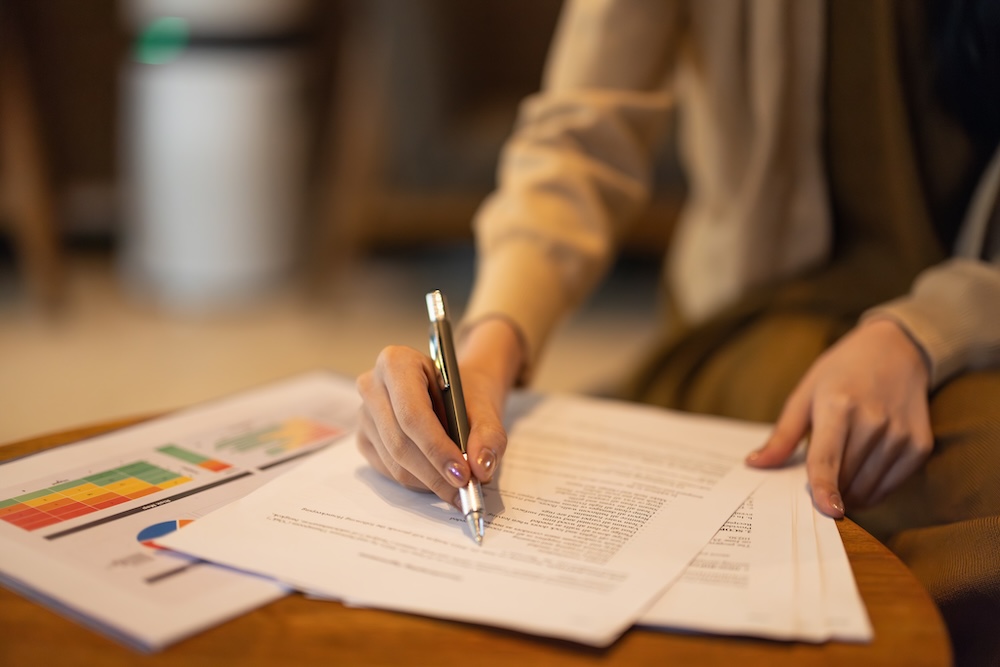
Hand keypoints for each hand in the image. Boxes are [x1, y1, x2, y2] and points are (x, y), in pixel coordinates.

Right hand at [355, 318, 521, 505]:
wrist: (452, 392)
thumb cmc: (464, 393)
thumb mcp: (484, 405)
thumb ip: (489, 434)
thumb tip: (481, 468)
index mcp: (397, 362)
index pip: (412, 413)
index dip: (437, 448)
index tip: (463, 474)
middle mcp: (372, 385)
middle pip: (400, 442)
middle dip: (435, 472)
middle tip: (465, 489)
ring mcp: (363, 414)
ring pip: (393, 462)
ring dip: (428, 482)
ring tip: (458, 488)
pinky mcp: (364, 438)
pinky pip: (388, 470)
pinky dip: (417, 482)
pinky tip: (439, 478)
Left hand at [746, 318, 933, 517]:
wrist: (896, 351)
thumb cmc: (840, 373)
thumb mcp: (804, 395)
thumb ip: (782, 435)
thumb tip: (755, 464)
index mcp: (838, 406)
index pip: (828, 457)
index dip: (825, 487)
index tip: (826, 511)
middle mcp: (873, 421)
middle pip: (845, 478)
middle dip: (828, 488)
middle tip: (818, 478)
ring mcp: (900, 434)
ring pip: (868, 487)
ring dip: (849, 492)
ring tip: (841, 470)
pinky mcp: (919, 445)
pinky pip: (891, 485)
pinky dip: (872, 489)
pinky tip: (862, 471)